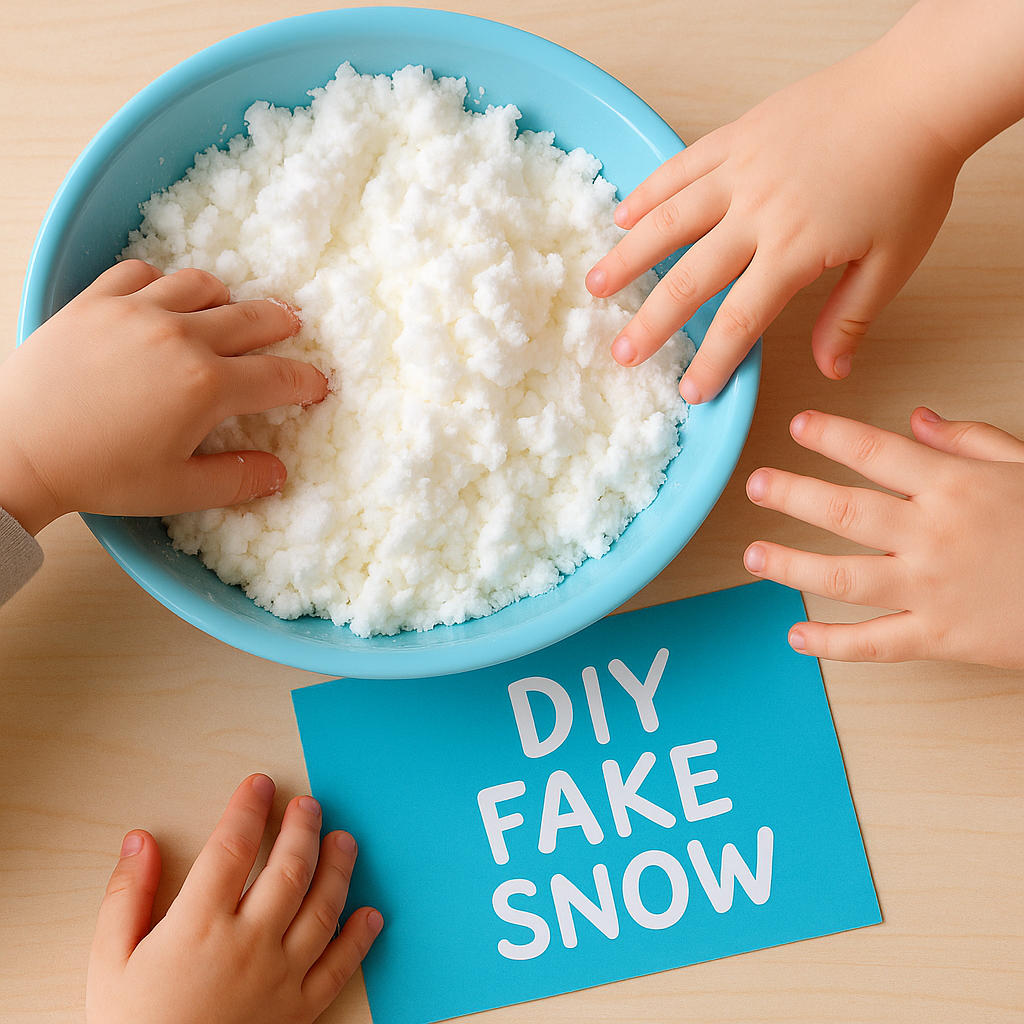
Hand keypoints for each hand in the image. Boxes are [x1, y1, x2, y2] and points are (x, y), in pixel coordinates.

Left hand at [0, 260, 328, 533]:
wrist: (18, 450)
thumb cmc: (99, 474)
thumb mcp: (176, 489)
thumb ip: (236, 480)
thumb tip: (278, 473)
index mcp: (207, 387)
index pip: (277, 377)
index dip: (306, 381)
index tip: (318, 384)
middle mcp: (180, 338)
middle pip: (251, 319)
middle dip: (282, 325)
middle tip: (292, 330)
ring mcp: (136, 312)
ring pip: (201, 285)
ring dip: (225, 299)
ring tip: (229, 311)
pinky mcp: (96, 300)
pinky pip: (142, 272)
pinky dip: (162, 282)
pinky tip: (163, 300)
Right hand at [87, 774, 382, 1023]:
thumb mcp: (108, 962)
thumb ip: (126, 897)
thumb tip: (139, 840)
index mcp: (198, 926)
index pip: (231, 846)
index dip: (248, 808)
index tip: (259, 784)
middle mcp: (248, 944)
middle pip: (288, 869)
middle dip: (302, 828)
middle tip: (309, 804)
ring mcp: (280, 977)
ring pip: (323, 908)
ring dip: (339, 868)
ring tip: (345, 840)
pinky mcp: (300, 1009)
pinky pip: (340, 967)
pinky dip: (360, 938)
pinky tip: (371, 914)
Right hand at [585, 36, 960, 403]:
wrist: (917, 93)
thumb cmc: (910, 176)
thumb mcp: (892, 260)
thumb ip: (851, 318)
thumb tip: (832, 371)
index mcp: (795, 250)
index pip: (741, 320)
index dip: (712, 361)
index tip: (690, 392)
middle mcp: (757, 213)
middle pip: (689, 279)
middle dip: (651, 323)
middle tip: (621, 354)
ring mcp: (742, 170)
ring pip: (668, 221)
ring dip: (627, 257)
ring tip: (595, 286)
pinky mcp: (738, 136)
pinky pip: (680, 167)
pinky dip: (648, 192)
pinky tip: (623, 216)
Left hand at [742, 408, 1023, 668]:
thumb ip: (969, 442)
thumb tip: (915, 419)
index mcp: (955, 487)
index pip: (876, 453)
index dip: (830, 436)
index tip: (797, 426)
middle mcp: (934, 535)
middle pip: (844, 511)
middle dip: (791, 495)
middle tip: (754, 484)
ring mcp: (932, 589)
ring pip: (844, 577)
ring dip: (790, 566)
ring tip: (753, 556)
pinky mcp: (940, 637)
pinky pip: (875, 644)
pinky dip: (831, 645)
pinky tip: (795, 637)